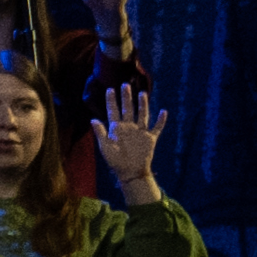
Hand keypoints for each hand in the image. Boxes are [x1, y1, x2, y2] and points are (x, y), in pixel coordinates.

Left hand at [94, 82, 162, 206]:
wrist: (130, 172)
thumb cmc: (115, 161)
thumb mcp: (105, 147)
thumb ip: (100, 133)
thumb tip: (92, 120)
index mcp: (116, 128)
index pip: (113, 111)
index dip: (111, 101)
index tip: (110, 89)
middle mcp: (129, 127)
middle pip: (128, 109)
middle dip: (126, 97)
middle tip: (125, 85)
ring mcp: (140, 131)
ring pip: (142, 114)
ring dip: (142, 104)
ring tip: (142, 93)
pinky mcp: (150, 138)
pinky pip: (157, 128)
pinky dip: (161, 120)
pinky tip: (164, 111)